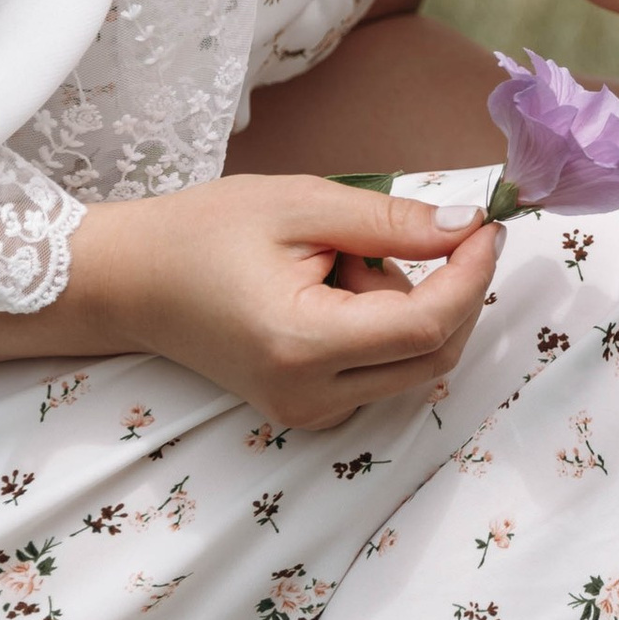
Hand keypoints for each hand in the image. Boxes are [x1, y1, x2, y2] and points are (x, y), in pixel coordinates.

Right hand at [66, 176, 501, 431]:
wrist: (130, 282)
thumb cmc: (201, 234)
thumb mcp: (299, 205)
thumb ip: (390, 221)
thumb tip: (467, 228)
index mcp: (302, 345)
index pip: (426, 324)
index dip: (471, 275)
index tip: (488, 227)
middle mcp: (309, 397)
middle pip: (434, 354)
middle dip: (448, 291)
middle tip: (416, 233)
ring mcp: (308, 414)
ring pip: (415, 366)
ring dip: (407, 308)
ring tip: (340, 263)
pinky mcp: (308, 413)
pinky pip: (384, 373)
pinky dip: (384, 329)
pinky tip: (336, 293)